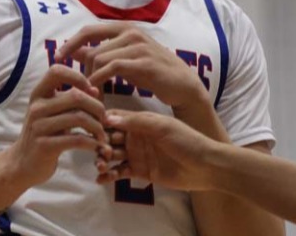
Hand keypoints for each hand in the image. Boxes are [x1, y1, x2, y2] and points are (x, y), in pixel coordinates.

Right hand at [6, 64, 109, 186]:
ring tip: (102, 135)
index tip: (90, 91)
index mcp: (38, 94)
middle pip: (76, 96)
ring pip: (79, 117)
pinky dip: (92, 143)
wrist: (22, 164)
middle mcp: (37, 107)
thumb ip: (71, 101)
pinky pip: (76, 139)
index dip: (77, 77)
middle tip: (105, 119)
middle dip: (97, 107)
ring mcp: (39, 126)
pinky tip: (97, 146)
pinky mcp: (45, 146)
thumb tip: (94, 90)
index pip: (56, 71)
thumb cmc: (44, 134)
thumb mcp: (53, 113)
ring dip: (98, 127)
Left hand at [55, 23, 208, 110]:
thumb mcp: (123, 61)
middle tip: (78, 89)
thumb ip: (100, 54)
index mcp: (124, 29)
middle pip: (91, 49)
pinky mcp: (143, 62)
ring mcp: (138, 46)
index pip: (88, 30)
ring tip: (89, 95)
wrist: (183, 85)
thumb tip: (73, 52)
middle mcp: (130, 32)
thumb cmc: (151, 73)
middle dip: (81, 71)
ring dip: (90, 80)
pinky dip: (100, 81)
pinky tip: (98, 94)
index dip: (70, 44)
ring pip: (99, 59)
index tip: (57, 58)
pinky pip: (112, 68)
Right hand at [96, 109, 218, 190]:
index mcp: (140, 122)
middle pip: (110, 138)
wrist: (206, 166)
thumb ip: (136, 122)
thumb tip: (108, 117)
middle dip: (99, 143)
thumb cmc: (187, 140)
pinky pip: (120, 172)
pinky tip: (101, 179)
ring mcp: (137, 155)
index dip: (101, 122)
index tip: (89, 126)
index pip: (115, 118)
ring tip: (99, 165)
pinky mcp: (140, 172)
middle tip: (96, 150)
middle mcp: (136, 137)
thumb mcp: (162, 126)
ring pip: (113, 156)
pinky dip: (110, 175)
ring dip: (102, 159)